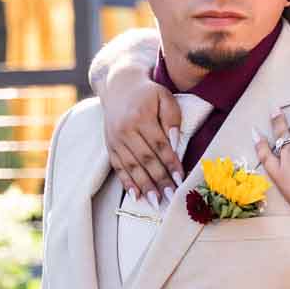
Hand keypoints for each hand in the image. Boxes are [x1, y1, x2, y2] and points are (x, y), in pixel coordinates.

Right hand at [100, 65, 182, 203]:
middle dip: (159, 180)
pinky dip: (126, 183)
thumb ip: (172, 118)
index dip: (170, 163)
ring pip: (131, 167)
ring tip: (155, 203)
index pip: (159, 145)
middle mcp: (125, 129)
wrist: (118, 85)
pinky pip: (118, 167)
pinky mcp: (110, 146)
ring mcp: (115, 139)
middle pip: (145, 159)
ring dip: (144, 186)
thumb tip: (175, 143)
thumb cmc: (148, 93)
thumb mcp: (164, 97)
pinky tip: (136, 196)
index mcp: (141, 116)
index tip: (180, 179)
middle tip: (170, 198)